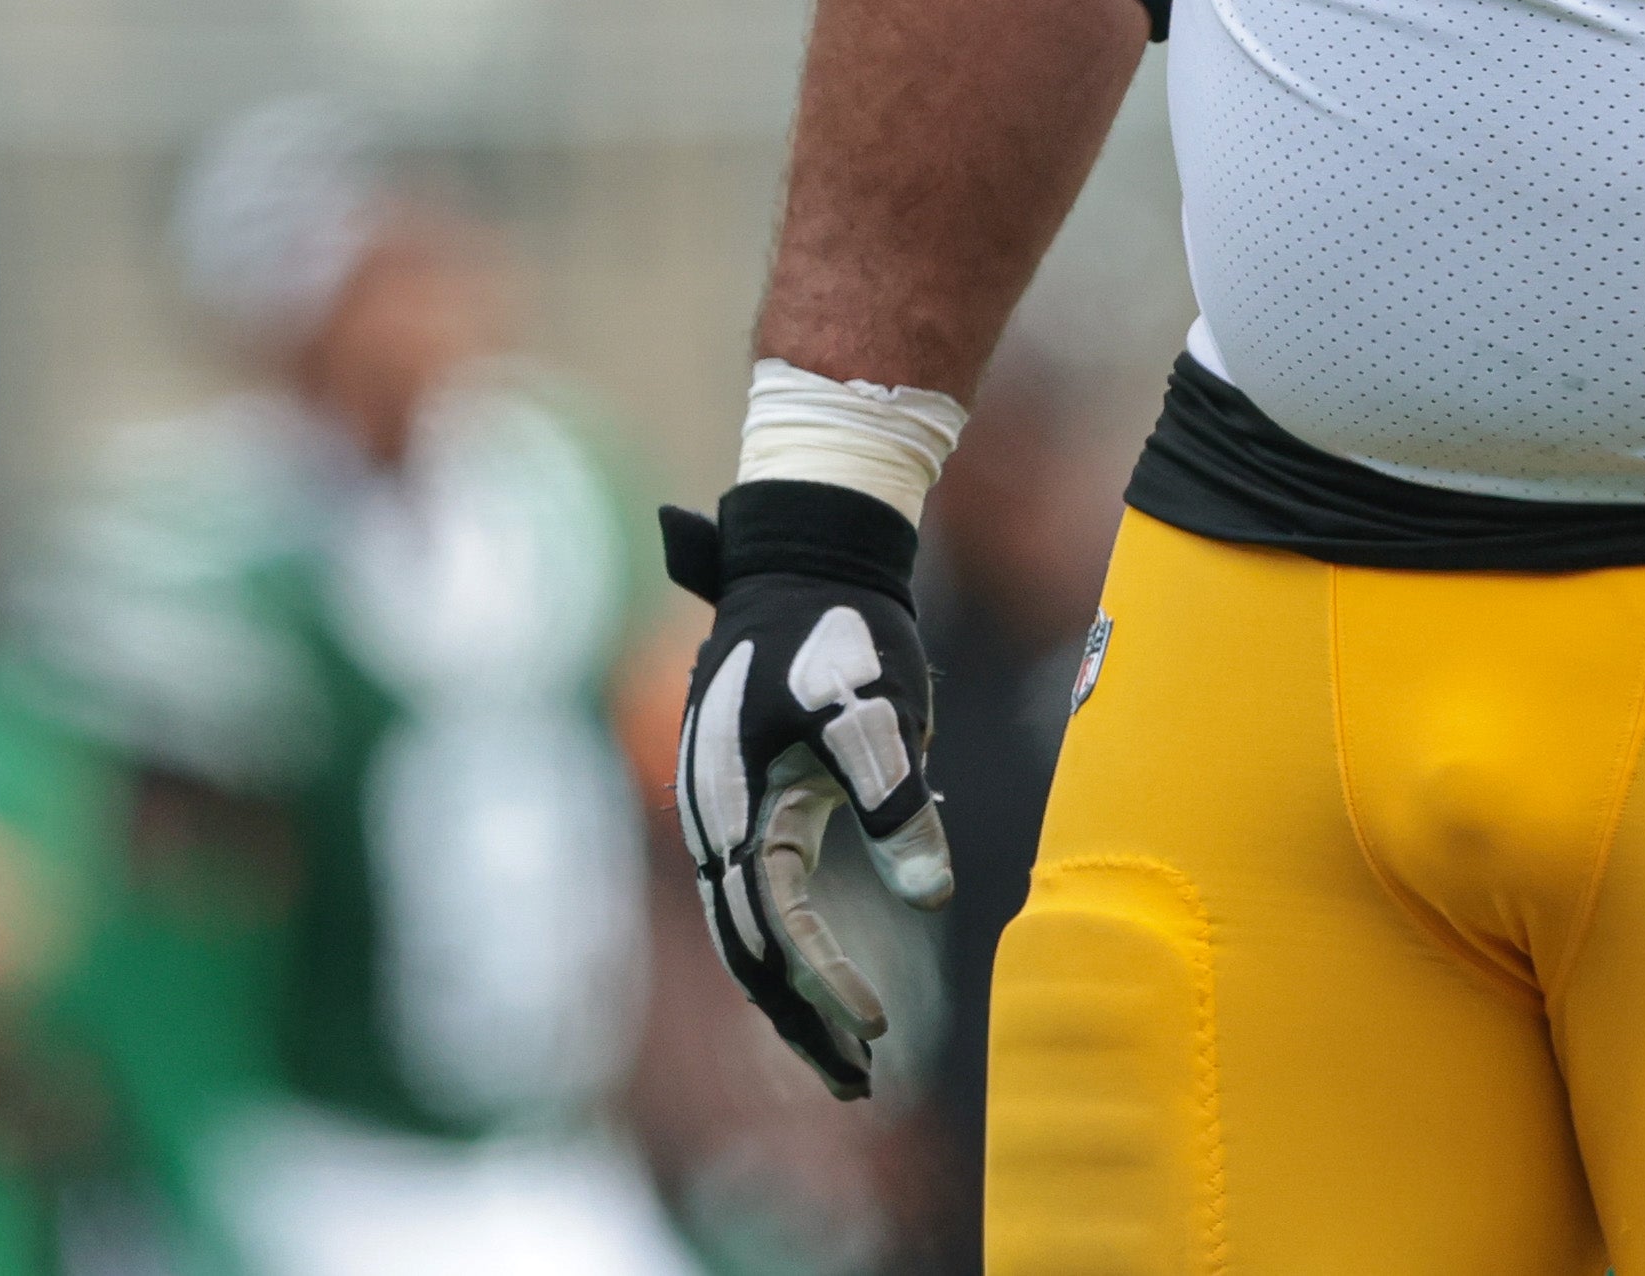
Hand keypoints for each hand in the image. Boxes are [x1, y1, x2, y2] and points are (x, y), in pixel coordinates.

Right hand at [664, 480, 953, 1097]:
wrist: (806, 558)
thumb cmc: (843, 627)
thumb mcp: (877, 706)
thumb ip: (898, 797)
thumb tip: (933, 895)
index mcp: (734, 801)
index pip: (774, 922)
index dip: (823, 983)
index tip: (880, 1028)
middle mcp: (712, 818)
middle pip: (746, 949)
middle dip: (798, 1022)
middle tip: (859, 1085)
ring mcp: (720, 813)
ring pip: (746, 933)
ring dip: (790, 1002)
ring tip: (847, 1066)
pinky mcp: (745, 805)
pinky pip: (757, 900)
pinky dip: (787, 954)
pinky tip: (827, 989)